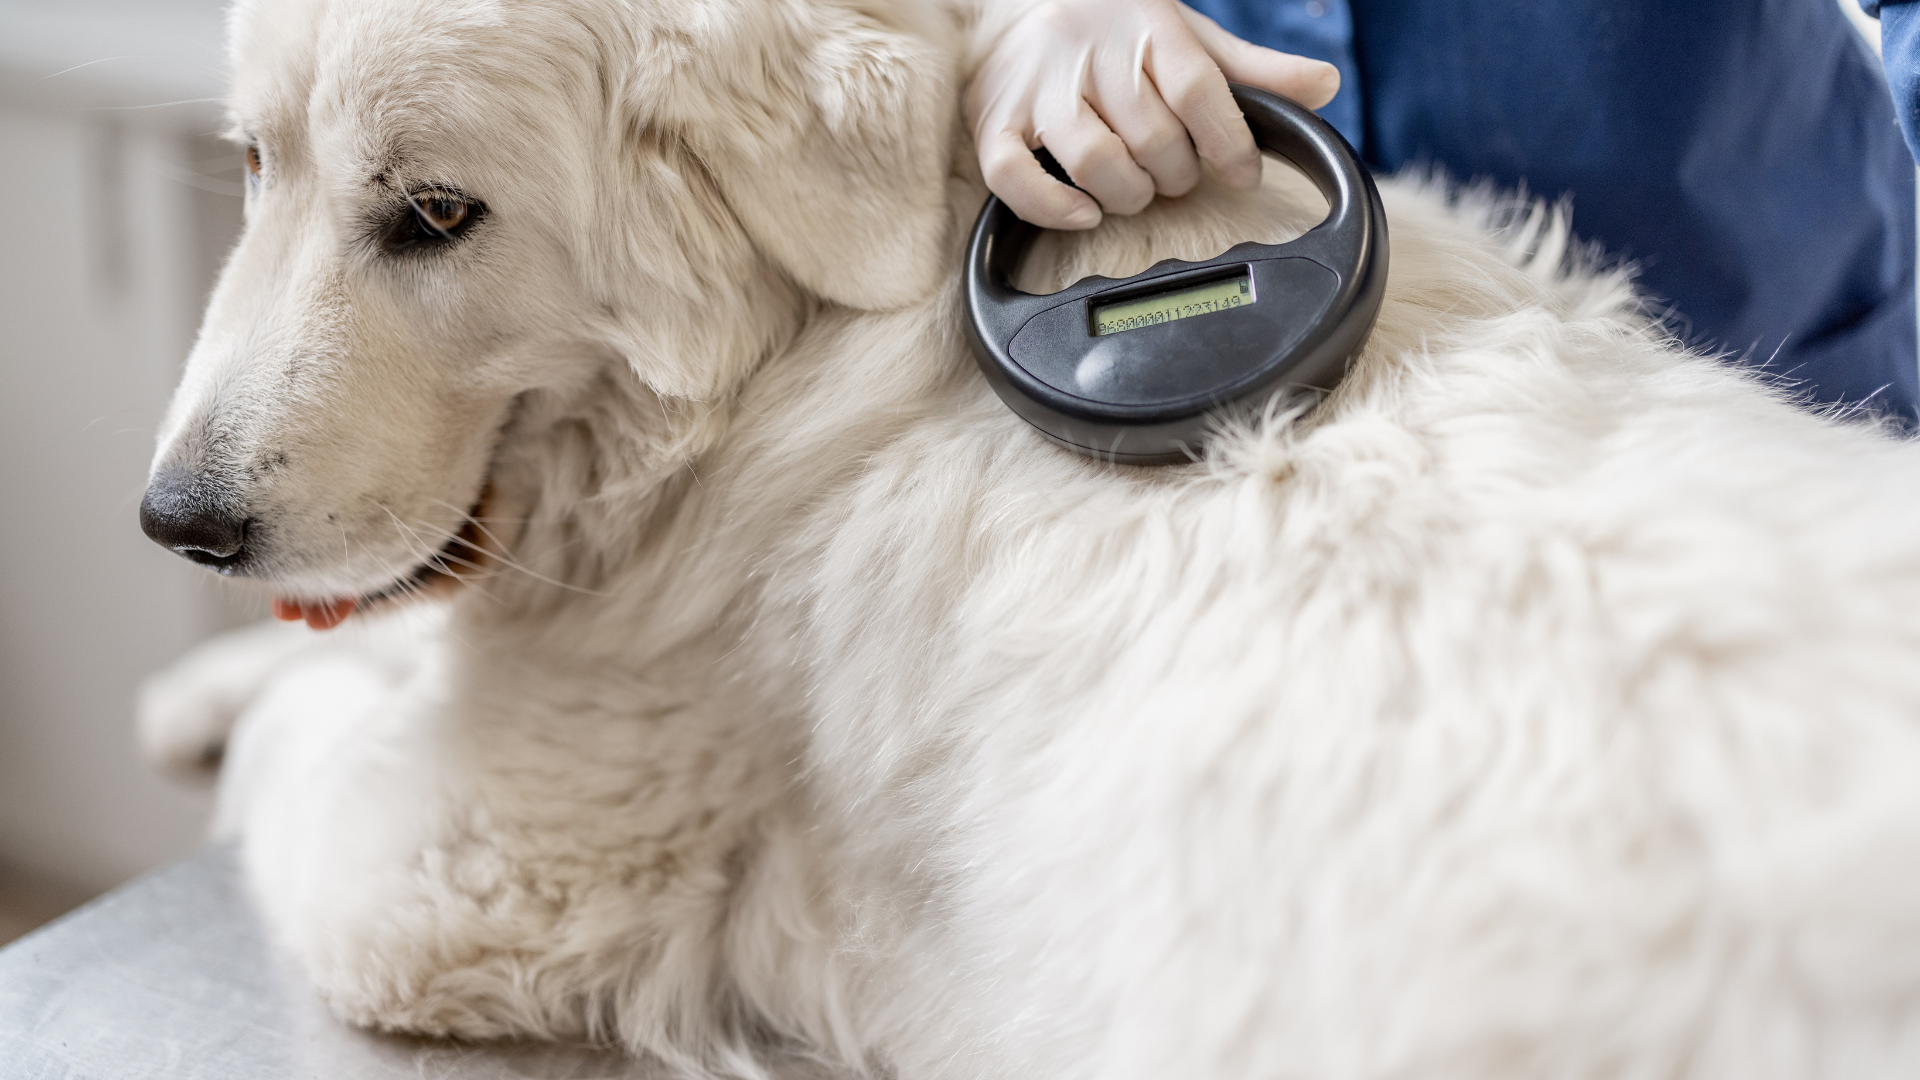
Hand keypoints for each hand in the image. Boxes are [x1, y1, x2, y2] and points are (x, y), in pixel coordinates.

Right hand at [968, 0, 1339, 228]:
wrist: (1023, 8)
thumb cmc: (1117, 36)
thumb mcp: (1189, 41)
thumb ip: (1253, 71)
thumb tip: (1325, 87)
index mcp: (1147, 29)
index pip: (1199, 91)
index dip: (1229, 143)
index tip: (1241, 172)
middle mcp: (1091, 55)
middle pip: (1153, 137)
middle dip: (1177, 172)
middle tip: (1177, 174)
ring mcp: (1039, 91)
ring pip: (1094, 161)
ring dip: (1128, 193)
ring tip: (1135, 188)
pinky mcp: (993, 122)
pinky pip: (1015, 177)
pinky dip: (1052, 206)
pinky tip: (1084, 211)